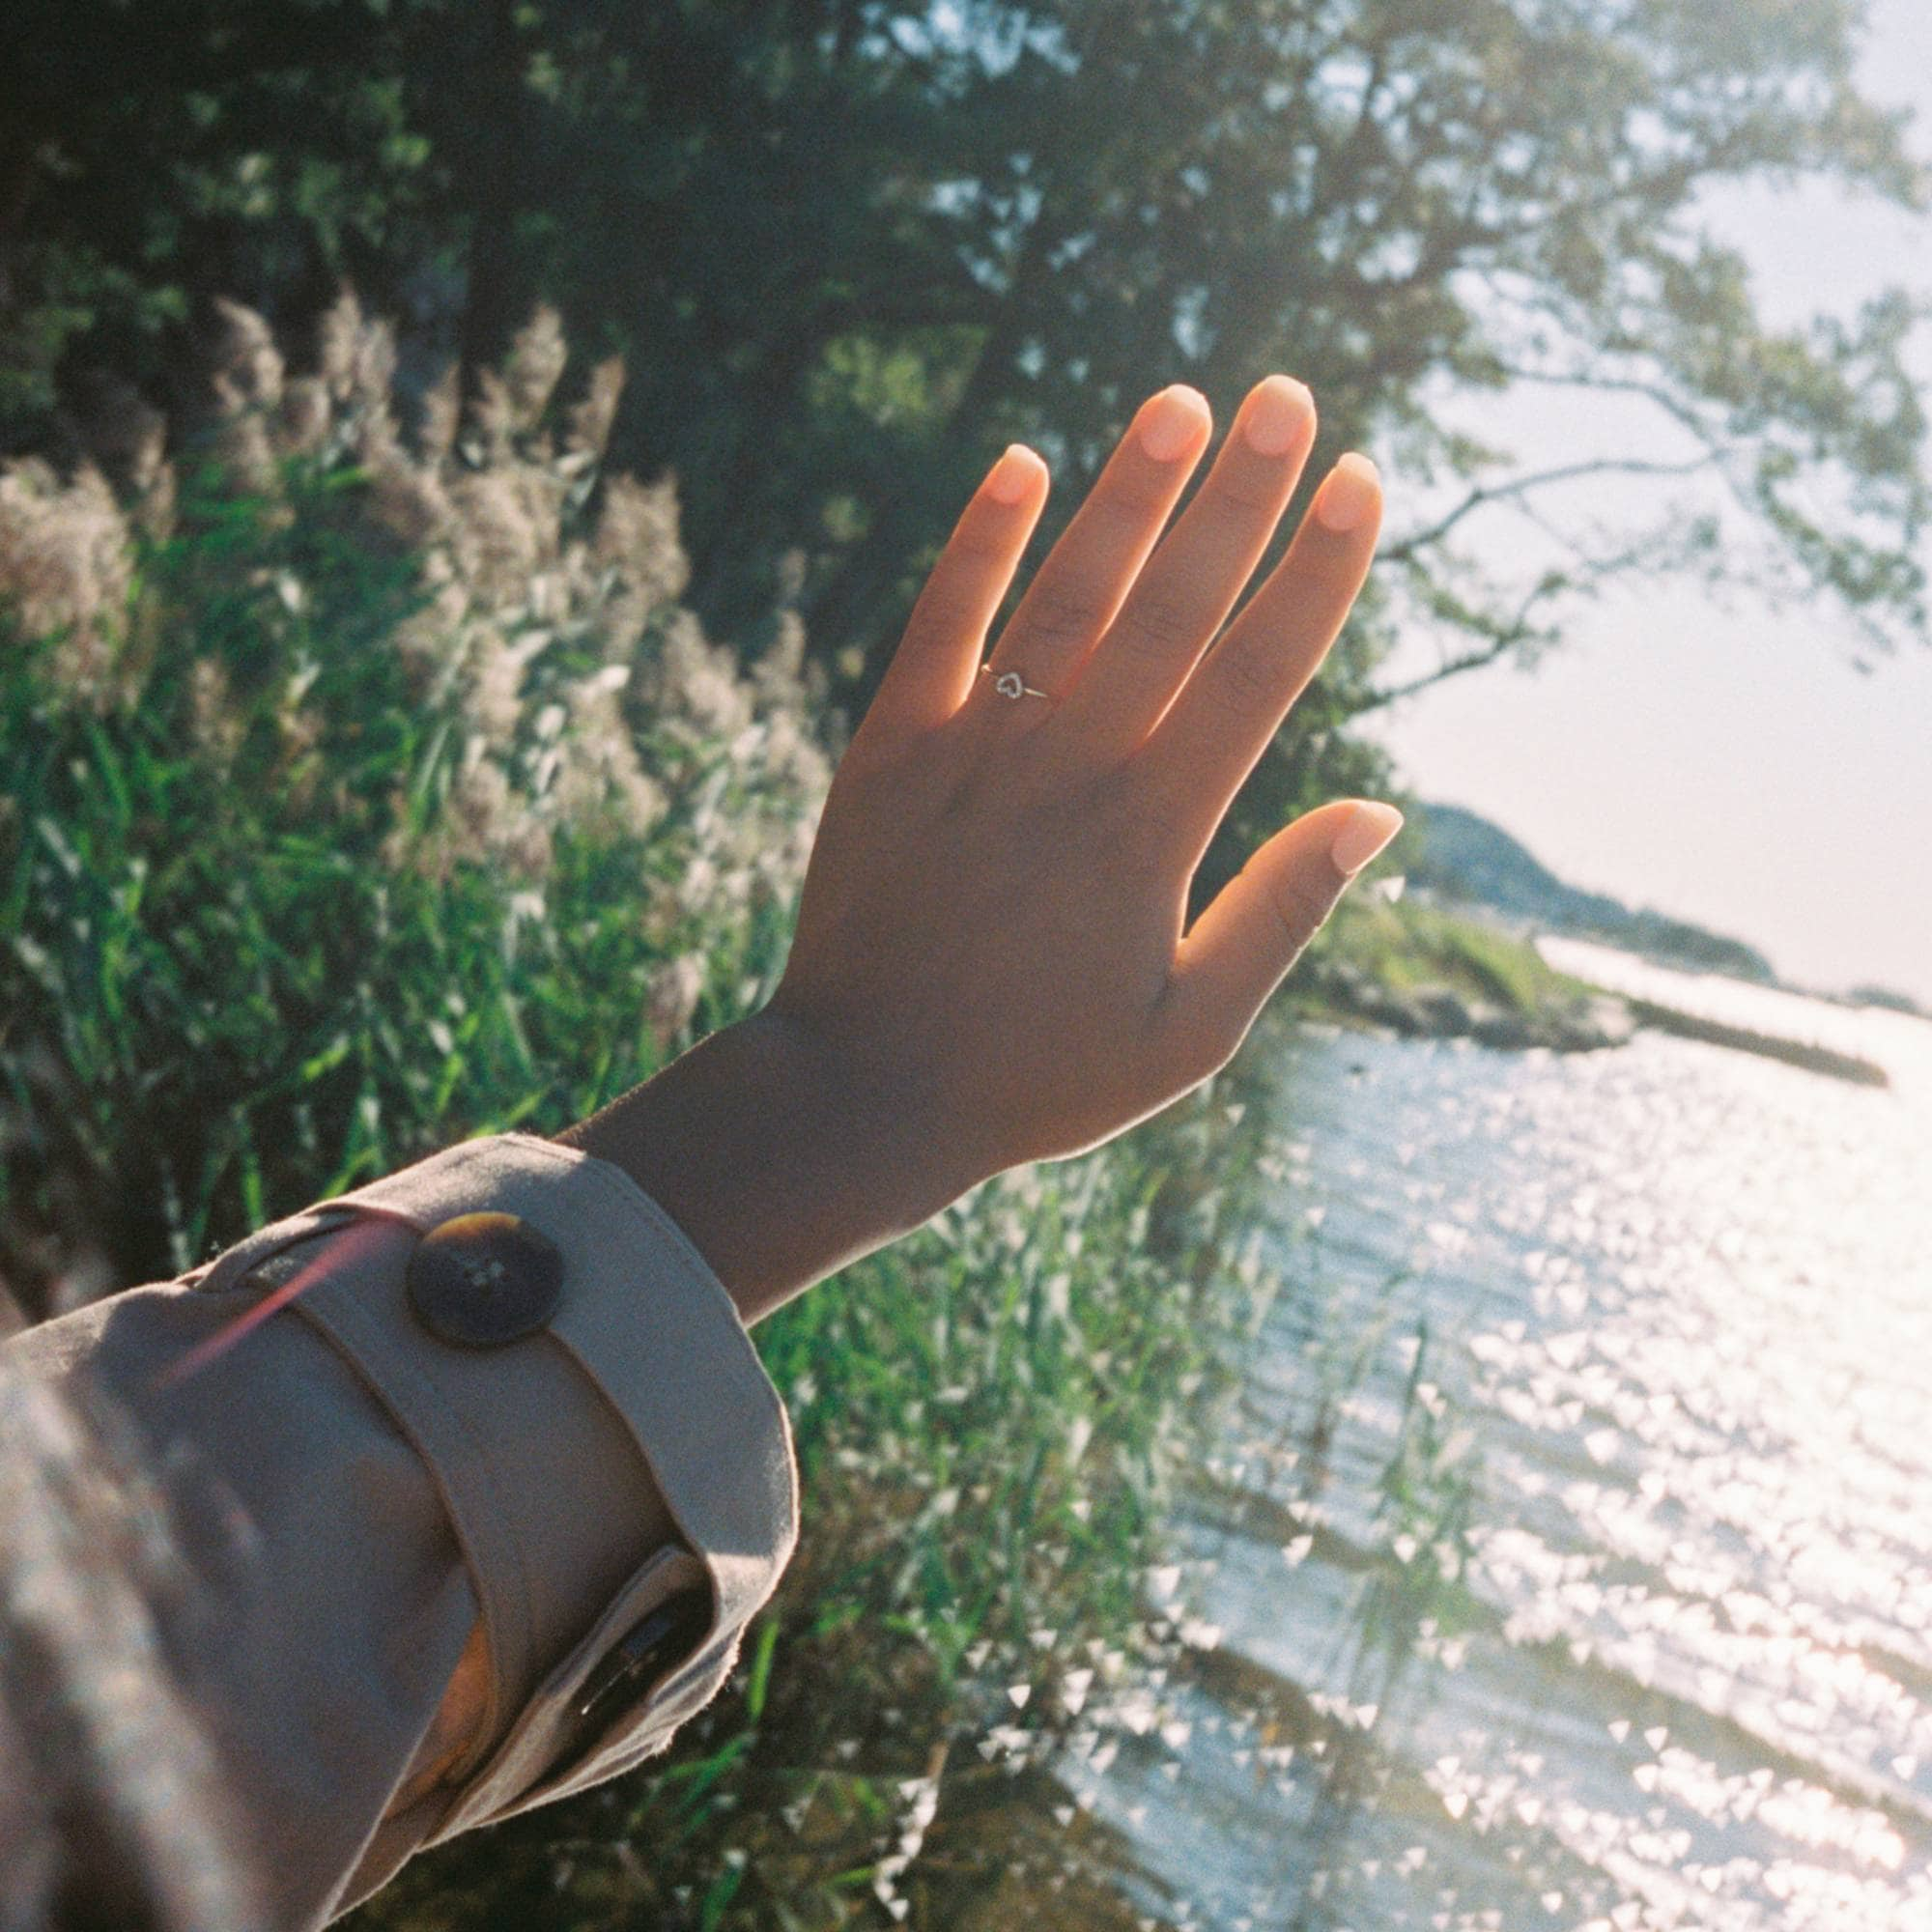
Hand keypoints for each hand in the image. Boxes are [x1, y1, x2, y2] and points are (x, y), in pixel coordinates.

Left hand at [565, 377, 1398, 1321]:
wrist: (866, 1094)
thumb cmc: (1039, 1077)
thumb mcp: (1189, 1032)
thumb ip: (1281, 911)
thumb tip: (1381, 810)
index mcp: (1155, 831)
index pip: (1257, 671)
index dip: (1315, 571)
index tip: (1360, 482)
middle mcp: (1073, 767)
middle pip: (1175, 605)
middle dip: (1240, 496)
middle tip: (1289, 397)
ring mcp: (976, 747)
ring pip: (1068, 593)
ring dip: (1128, 493)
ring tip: (1182, 402)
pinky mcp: (891, 746)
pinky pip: (942, 622)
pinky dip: (981, 542)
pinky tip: (1021, 462)